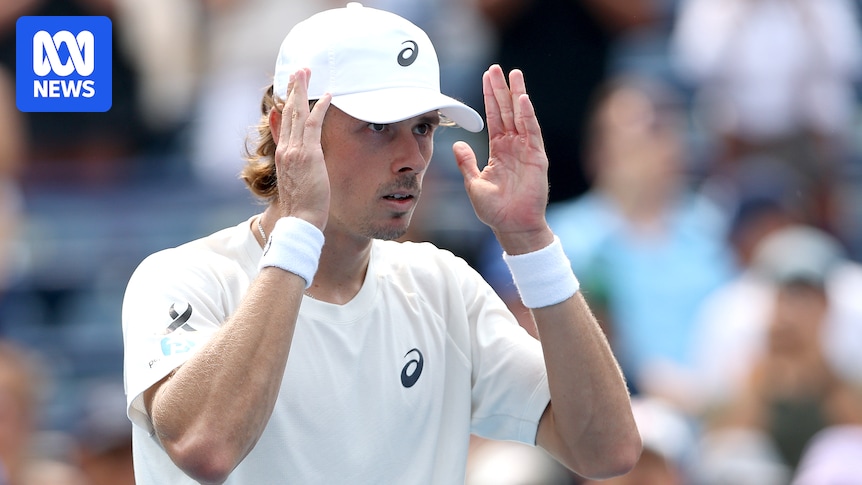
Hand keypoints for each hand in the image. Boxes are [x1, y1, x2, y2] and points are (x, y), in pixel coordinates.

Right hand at [270, 68, 331, 229]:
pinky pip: (314, 124)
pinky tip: (328, 95)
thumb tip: (297, 159)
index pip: (283, 123)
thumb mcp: (295, 183)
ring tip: (306, 71)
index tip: (289, 89)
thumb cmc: (302, 208)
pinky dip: (320, 107)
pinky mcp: (308, 154)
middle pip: (288, 112)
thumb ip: (294, 167)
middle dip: (293, 89)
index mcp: (283, 156)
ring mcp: (295, 151)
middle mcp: (286, 150)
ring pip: (297, 113)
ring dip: (302, 90)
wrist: (299, 221)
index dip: (286, 104)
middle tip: (299, 70)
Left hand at [453, 65, 552, 253]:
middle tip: (497, 68)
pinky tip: (522, 100)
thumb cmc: (494, 209)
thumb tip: (458, 143)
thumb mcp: (474, 183)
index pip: (494, 117)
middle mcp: (513, 146)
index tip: (486, 77)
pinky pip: (531, 132)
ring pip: (520, 116)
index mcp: (498, 150)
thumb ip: (467, 162)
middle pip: (506, 111)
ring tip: (514, 74)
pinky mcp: (536, 158)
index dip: (490, 97)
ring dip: (516, 95)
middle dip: (501, 89)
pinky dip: (528, 116)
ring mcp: (526, 150)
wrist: (511, 226)